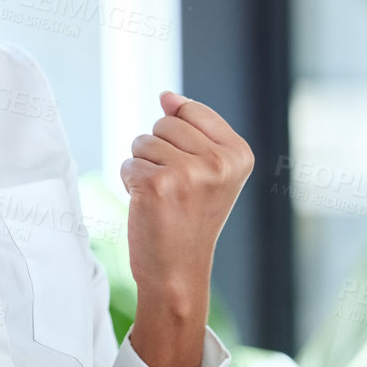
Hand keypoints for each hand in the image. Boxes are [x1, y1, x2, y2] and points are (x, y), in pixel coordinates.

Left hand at [120, 91, 253, 366]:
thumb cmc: (189, 219)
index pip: (191, 111)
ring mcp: (189, 172)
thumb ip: (190, 128)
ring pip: (143, 141)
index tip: (189, 173)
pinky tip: (149, 207)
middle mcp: (219, 161)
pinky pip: (128, 163)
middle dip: (158, 151)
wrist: (178, 271)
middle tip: (174, 189)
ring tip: (162, 198)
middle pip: (164, 123)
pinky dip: (130, 183)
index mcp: (239, 154)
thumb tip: (166, 95)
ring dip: (143, 167)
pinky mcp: (158, 184)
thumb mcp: (205, 170)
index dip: (177, 138)